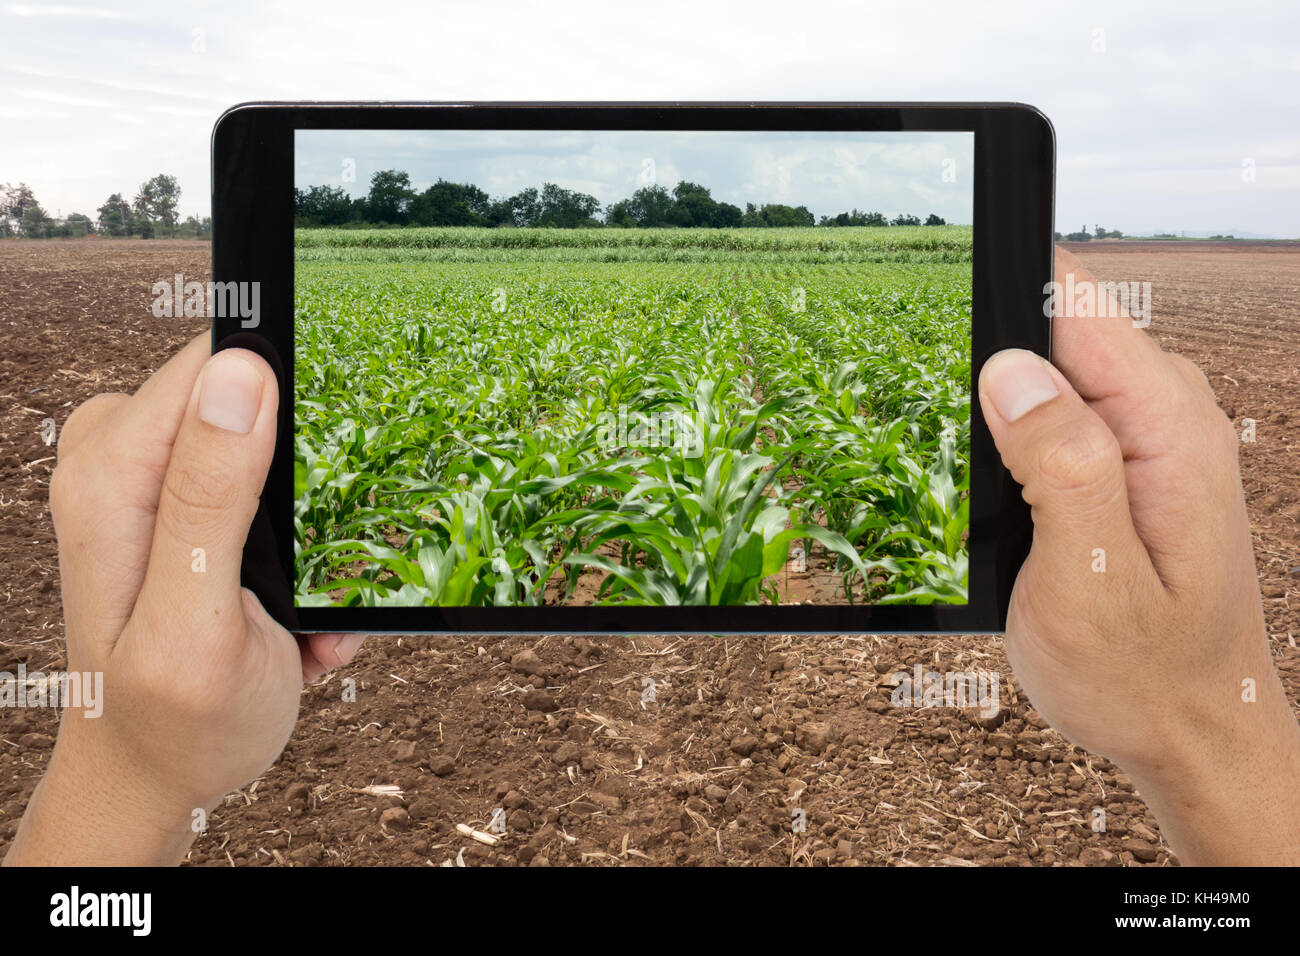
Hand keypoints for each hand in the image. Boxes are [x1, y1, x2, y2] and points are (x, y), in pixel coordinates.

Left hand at [4, 334, 363, 865]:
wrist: (150, 776)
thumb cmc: (174, 723)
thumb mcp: (197, 622)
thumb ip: (211, 499)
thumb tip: (240, 373)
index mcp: (113, 476)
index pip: (214, 365)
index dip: (286, 408)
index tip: (308, 499)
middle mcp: (120, 463)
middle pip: (250, 403)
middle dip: (305, 488)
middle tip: (304, 581)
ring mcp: (147, 483)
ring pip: (271, 448)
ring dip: (307, 533)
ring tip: (298, 614)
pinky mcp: (177, 505)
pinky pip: (265, 485)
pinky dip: (296, 552)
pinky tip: (290, 618)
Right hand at [978, 247, 1299, 863]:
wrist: (1196, 735)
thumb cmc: (1141, 677)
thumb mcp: (1088, 581)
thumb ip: (1061, 465)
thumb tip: (1011, 368)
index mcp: (1166, 430)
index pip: (1078, 306)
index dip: (1003, 296)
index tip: (940, 315)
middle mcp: (1169, 416)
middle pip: (1059, 332)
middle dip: (991, 364)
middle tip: (962, 454)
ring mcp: (1153, 438)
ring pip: (1054, 374)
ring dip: (1002, 409)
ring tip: (990, 492)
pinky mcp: (1131, 464)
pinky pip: (1065, 414)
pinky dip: (1020, 439)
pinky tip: (1009, 494)